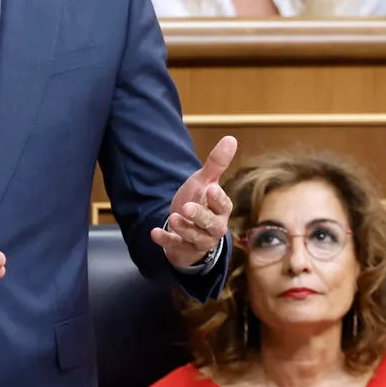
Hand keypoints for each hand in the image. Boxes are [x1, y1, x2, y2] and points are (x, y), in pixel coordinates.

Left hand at [153, 136, 236, 268]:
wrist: (187, 228)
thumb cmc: (200, 202)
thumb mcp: (206, 182)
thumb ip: (217, 163)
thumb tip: (231, 138)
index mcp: (221, 209)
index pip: (223, 205)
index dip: (217, 199)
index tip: (211, 188)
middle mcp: (214, 227)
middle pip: (210, 224)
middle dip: (199, 216)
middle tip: (187, 207)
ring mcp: (199, 239)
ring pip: (194, 236)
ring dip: (184, 228)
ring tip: (173, 218)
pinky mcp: (183, 248)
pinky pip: (175, 245)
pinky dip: (165, 240)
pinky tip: (154, 233)